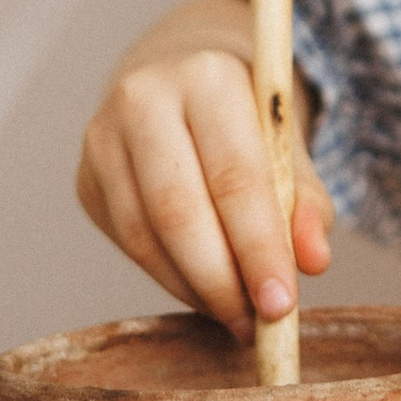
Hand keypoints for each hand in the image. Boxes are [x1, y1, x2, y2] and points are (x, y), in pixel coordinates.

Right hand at [76, 0, 333, 339]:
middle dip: (223, 279)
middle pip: (180, 210)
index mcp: (207, 77)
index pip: (235, 175)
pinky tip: (205, 294)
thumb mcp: (288, 148)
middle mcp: (144, 98)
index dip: (259, 246)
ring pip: (146, 236)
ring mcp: (103, 139)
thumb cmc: (247, 124)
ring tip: (237, 315)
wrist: (181, 87)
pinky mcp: (87, 180)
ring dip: (196, 288)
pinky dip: (171, 280)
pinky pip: (129, 245)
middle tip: (258, 323)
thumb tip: (314, 261)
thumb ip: (307, 202)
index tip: (282, 304)